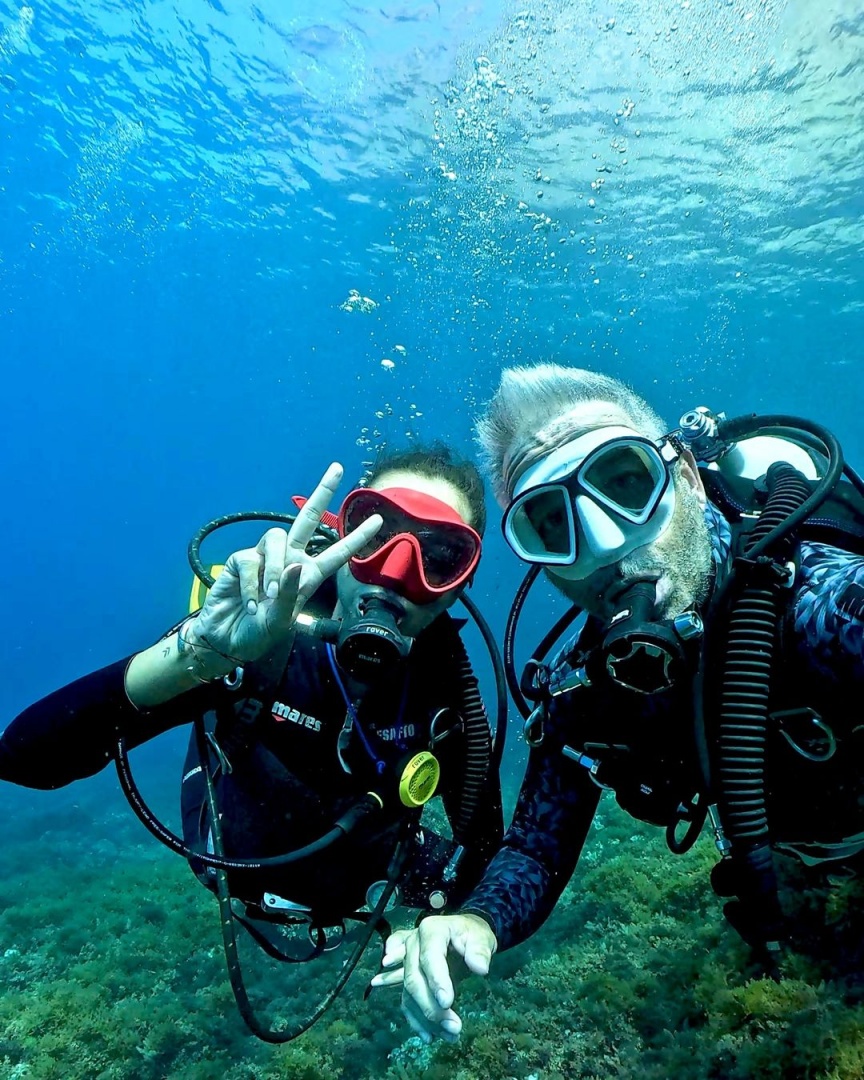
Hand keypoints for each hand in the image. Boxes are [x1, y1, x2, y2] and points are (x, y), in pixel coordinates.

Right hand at [188, 462, 380, 665]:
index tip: (378, 519)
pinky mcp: (242, 560)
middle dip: (323, 492)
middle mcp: (289, 560)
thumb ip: (289, 593)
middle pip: (308, 518)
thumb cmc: (258, 633)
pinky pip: (251, 560)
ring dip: (275, 568)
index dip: (357, 537)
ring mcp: (265, 557)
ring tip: (267, 595)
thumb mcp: (280, 621)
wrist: (226, 639)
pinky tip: (249, 603)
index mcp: (308, 575)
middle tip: (338, 469)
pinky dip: (251, 585)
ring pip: (277, 537)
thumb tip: (296, 563)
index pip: (337, 552)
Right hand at [369, 915, 496, 1042]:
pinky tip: (429, 1036)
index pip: (429, 956)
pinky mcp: (406, 978)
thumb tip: (480, 968)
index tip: (447, 1003)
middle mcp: (413, 944)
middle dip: (431, 1007)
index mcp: (431, 930)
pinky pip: (406, 1000)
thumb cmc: (471, 934)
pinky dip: (415, 1019)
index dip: (436, 980)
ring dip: (426, 1019)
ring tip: (450, 1035)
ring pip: (408, 994)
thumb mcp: (480, 936)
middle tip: (454, 1027)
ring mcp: (407, 962)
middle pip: (414, 979)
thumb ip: (480, 949)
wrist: (461, 934)